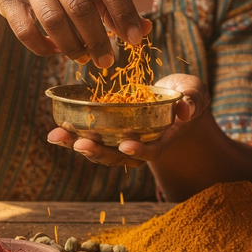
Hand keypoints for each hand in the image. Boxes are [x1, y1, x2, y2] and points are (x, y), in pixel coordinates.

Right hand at [0, 0, 146, 61]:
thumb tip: (144, 30)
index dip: (125, 13)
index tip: (135, 40)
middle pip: (81, 6)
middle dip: (98, 39)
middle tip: (107, 61)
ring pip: (54, 21)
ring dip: (72, 47)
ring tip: (81, 57)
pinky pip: (26, 31)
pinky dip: (43, 48)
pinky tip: (53, 51)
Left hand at [48, 73, 207, 166]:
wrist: (176, 98)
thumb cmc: (187, 96)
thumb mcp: (195, 94)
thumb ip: (192, 101)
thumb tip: (186, 110)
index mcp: (163, 139)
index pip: (151, 151)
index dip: (139, 150)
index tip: (125, 144)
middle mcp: (141, 145)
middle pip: (118, 157)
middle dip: (98, 152)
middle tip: (79, 144)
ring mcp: (124, 140)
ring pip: (101, 150)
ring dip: (78, 145)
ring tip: (57, 136)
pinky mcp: (111, 132)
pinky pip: (92, 137)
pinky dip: (74, 134)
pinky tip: (56, 129)